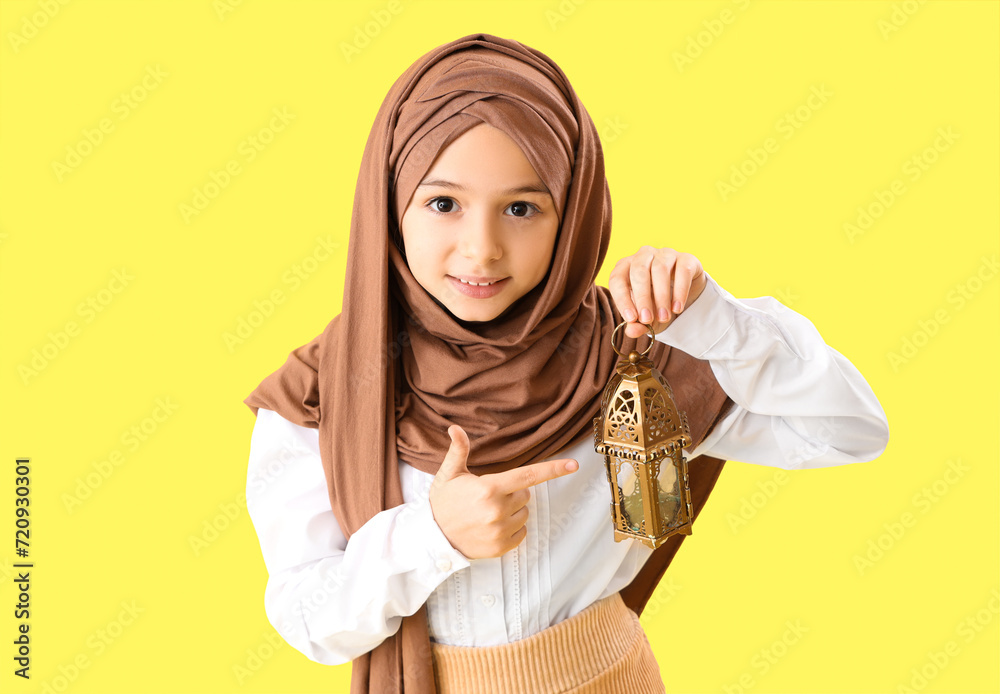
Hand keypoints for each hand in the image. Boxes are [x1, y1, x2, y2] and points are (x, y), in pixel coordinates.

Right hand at [429, 424, 578, 558]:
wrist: (432, 538)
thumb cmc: (443, 503)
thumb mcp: (449, 474)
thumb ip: (458, 451)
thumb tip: (455, 428)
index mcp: (490, 489)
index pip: (528, 475)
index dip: (553, 469)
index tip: (573, 465)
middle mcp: (498, 510)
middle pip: (525, 494)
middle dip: (513, 492)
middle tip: (489, 496)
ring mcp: (500, 531)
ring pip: (524, 513)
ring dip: (512, 511)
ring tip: (488, 512)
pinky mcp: (501, 547)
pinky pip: (521, 532)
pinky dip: (511, 528)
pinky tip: (491, 526)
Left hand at [609, 246, 706, 337]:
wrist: (682, 297)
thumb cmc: (656, 304)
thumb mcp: (645, 316)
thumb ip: (637, 324)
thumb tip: (632, 331)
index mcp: (626, 267)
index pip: (617, 278)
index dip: (622, 299)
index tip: (631, 319)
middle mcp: (644, 256)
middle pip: (639, 271)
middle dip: (642, 298)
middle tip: (648, 319)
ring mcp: (665, 254)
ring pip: (660, 269)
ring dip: (661, 296)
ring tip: (664, 317)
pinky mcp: (686, 259)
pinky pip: (683, 271)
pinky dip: (680, 291)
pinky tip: (677, 308)